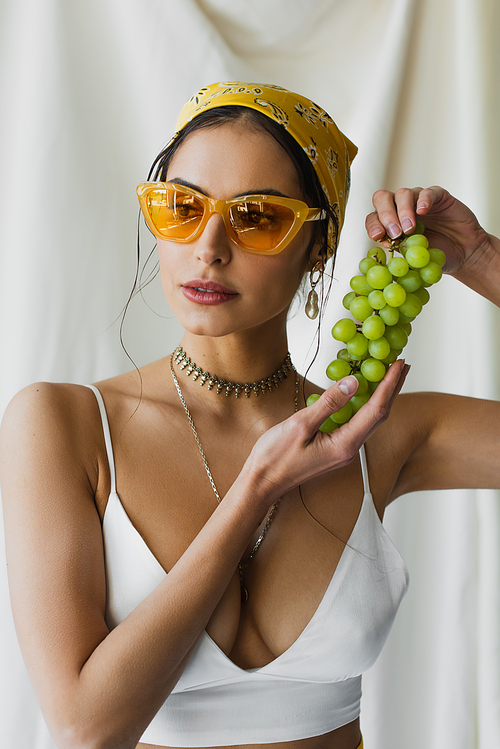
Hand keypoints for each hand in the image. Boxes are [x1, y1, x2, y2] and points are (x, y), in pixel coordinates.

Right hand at [245, 359, 408, 506]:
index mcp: (345, 444)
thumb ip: (329, 403)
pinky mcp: (335, 448)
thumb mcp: (300, 425)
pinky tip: (362, 394)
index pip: (376, 410)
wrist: (262, 483)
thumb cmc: (275, 458)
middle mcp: (350, 449)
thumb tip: (354, 382)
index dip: (390, 385)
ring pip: (369, 419)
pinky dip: (365, 405)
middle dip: (392, 388)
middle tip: (402, 364)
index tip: (398, 364)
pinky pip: (357, 423)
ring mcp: (343, 450)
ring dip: (381, 396)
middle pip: (379, 415)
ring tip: (388, 375)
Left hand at [365, 186, 488, 276]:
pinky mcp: (438, 196)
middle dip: (385, 215)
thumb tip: (382, 247)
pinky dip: (423, 200)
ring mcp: (418, 200)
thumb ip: (398, 250)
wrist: (462, 253)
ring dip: (403, 211)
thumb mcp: (412, 257)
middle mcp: (401, 208)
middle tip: (395, 232)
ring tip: (410, 229)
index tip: (378, 237)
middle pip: (383, 198)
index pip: (373, 217)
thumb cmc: (435, 255)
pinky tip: (422, 211)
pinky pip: (427, 192)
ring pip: (403, 194)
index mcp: (391, 222)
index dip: (373, 225)